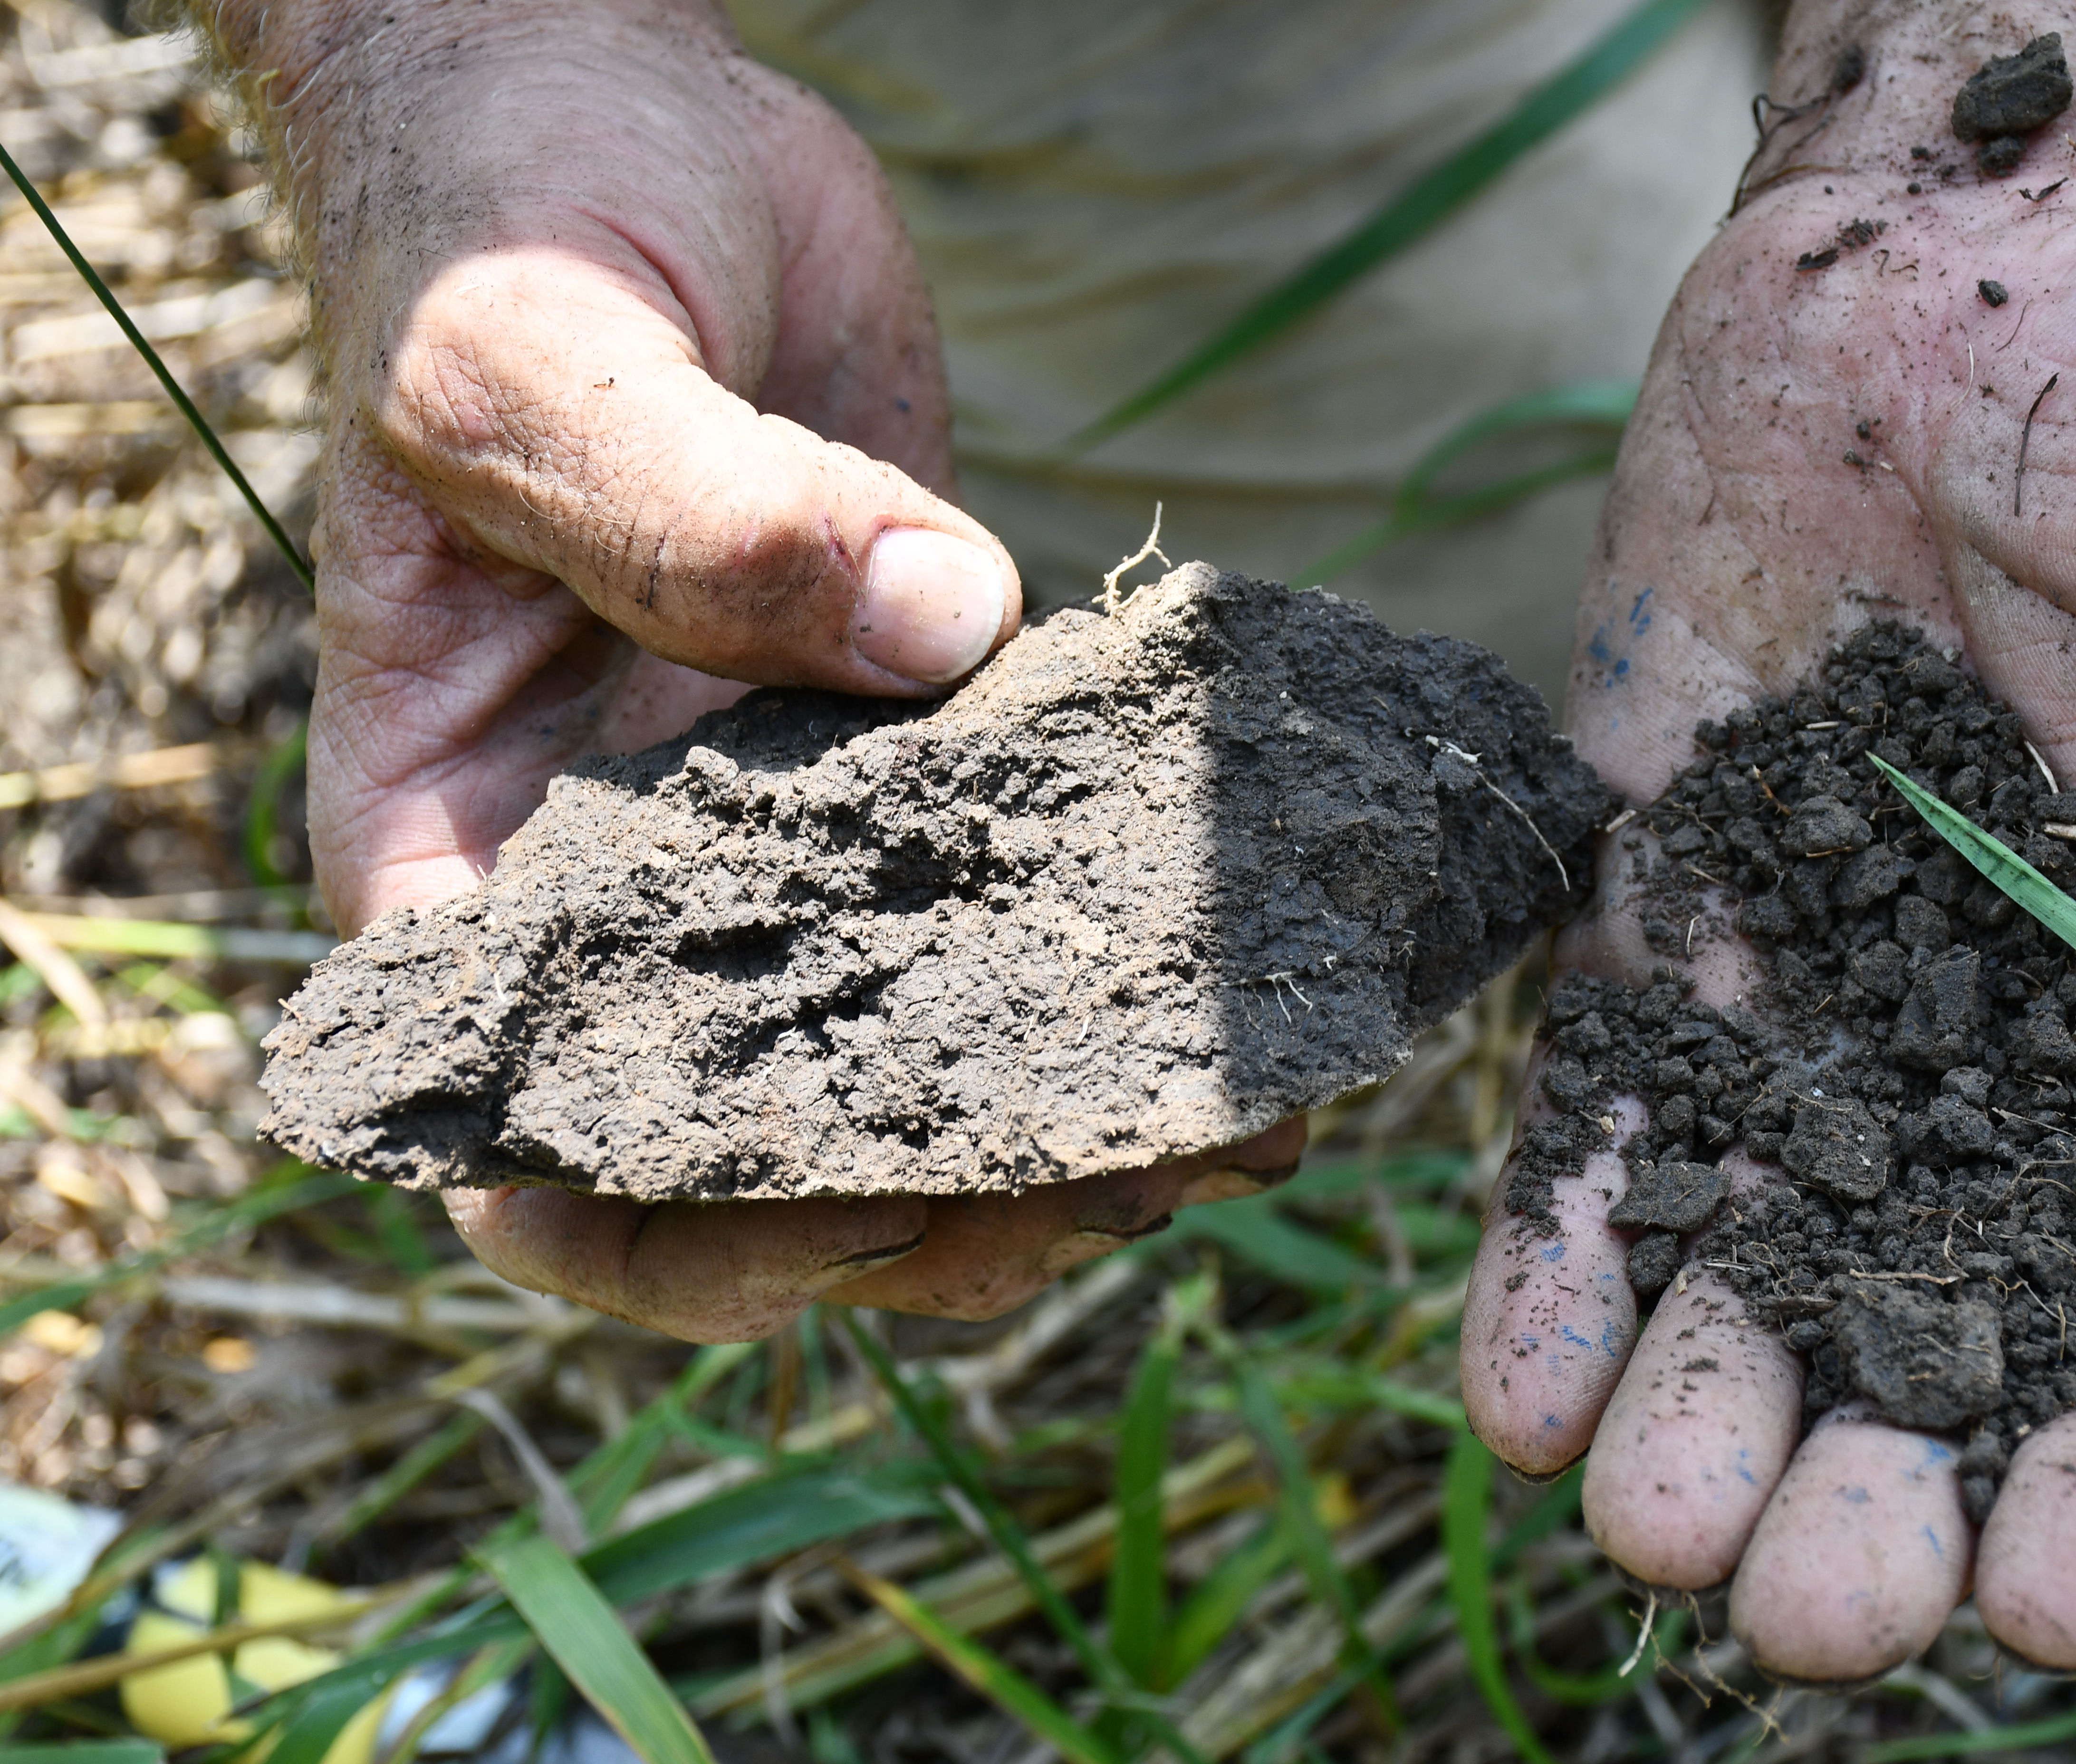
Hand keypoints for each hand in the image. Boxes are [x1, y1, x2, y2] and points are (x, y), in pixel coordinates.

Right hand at [215, 0, 1294, 1338]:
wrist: (613, 116)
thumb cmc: (501, 226)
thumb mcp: (532, 361)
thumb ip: (691, 513)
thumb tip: (930, 624)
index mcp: (460, 850)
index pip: (537, 1144)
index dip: (693, 1234)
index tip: (883, 1218)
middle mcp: (620, 869)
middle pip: (763, 1142)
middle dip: (946, 1198)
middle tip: (1143, 1172)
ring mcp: (777, 812)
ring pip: (913, 1044)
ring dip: (1068, 1114)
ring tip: (1240, 1119)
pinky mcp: (909, 729)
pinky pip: (1010, 884)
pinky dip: (1118, 957)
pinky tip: (1251, 981)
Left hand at [1464, 0, 2075, 1678]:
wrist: (1970, 281)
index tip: (2055, 1612)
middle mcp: (2005, 1079)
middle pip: (1939, 1360)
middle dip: (1873, 1506)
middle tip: (1805, 1608)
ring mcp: (1819, 1013)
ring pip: (1749, 1283)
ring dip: (1691, 1430)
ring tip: (1647, 1528)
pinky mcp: (1661, 928)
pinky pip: (1600, 1132)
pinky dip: (1559, 1264)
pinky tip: (1520, 1388)